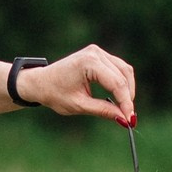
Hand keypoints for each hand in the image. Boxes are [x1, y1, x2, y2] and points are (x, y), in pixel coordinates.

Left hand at [17, 44, 136, 128]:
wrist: (40, 82)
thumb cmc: (54, 93)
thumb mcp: (79, 105)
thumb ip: (103, 111)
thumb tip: (124, 119)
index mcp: (88, 62)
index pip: (116, 83)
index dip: (126, 102)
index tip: (130, 120)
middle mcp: (95, 53)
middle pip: (123, 76)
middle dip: (128, 97)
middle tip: (129, 118)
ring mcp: (97, 52)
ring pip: (124, 70)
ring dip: (127, 89)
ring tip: (125, 109)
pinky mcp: (98, 55)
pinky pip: (118, 68)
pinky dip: (122, 82)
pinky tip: (120, 98)